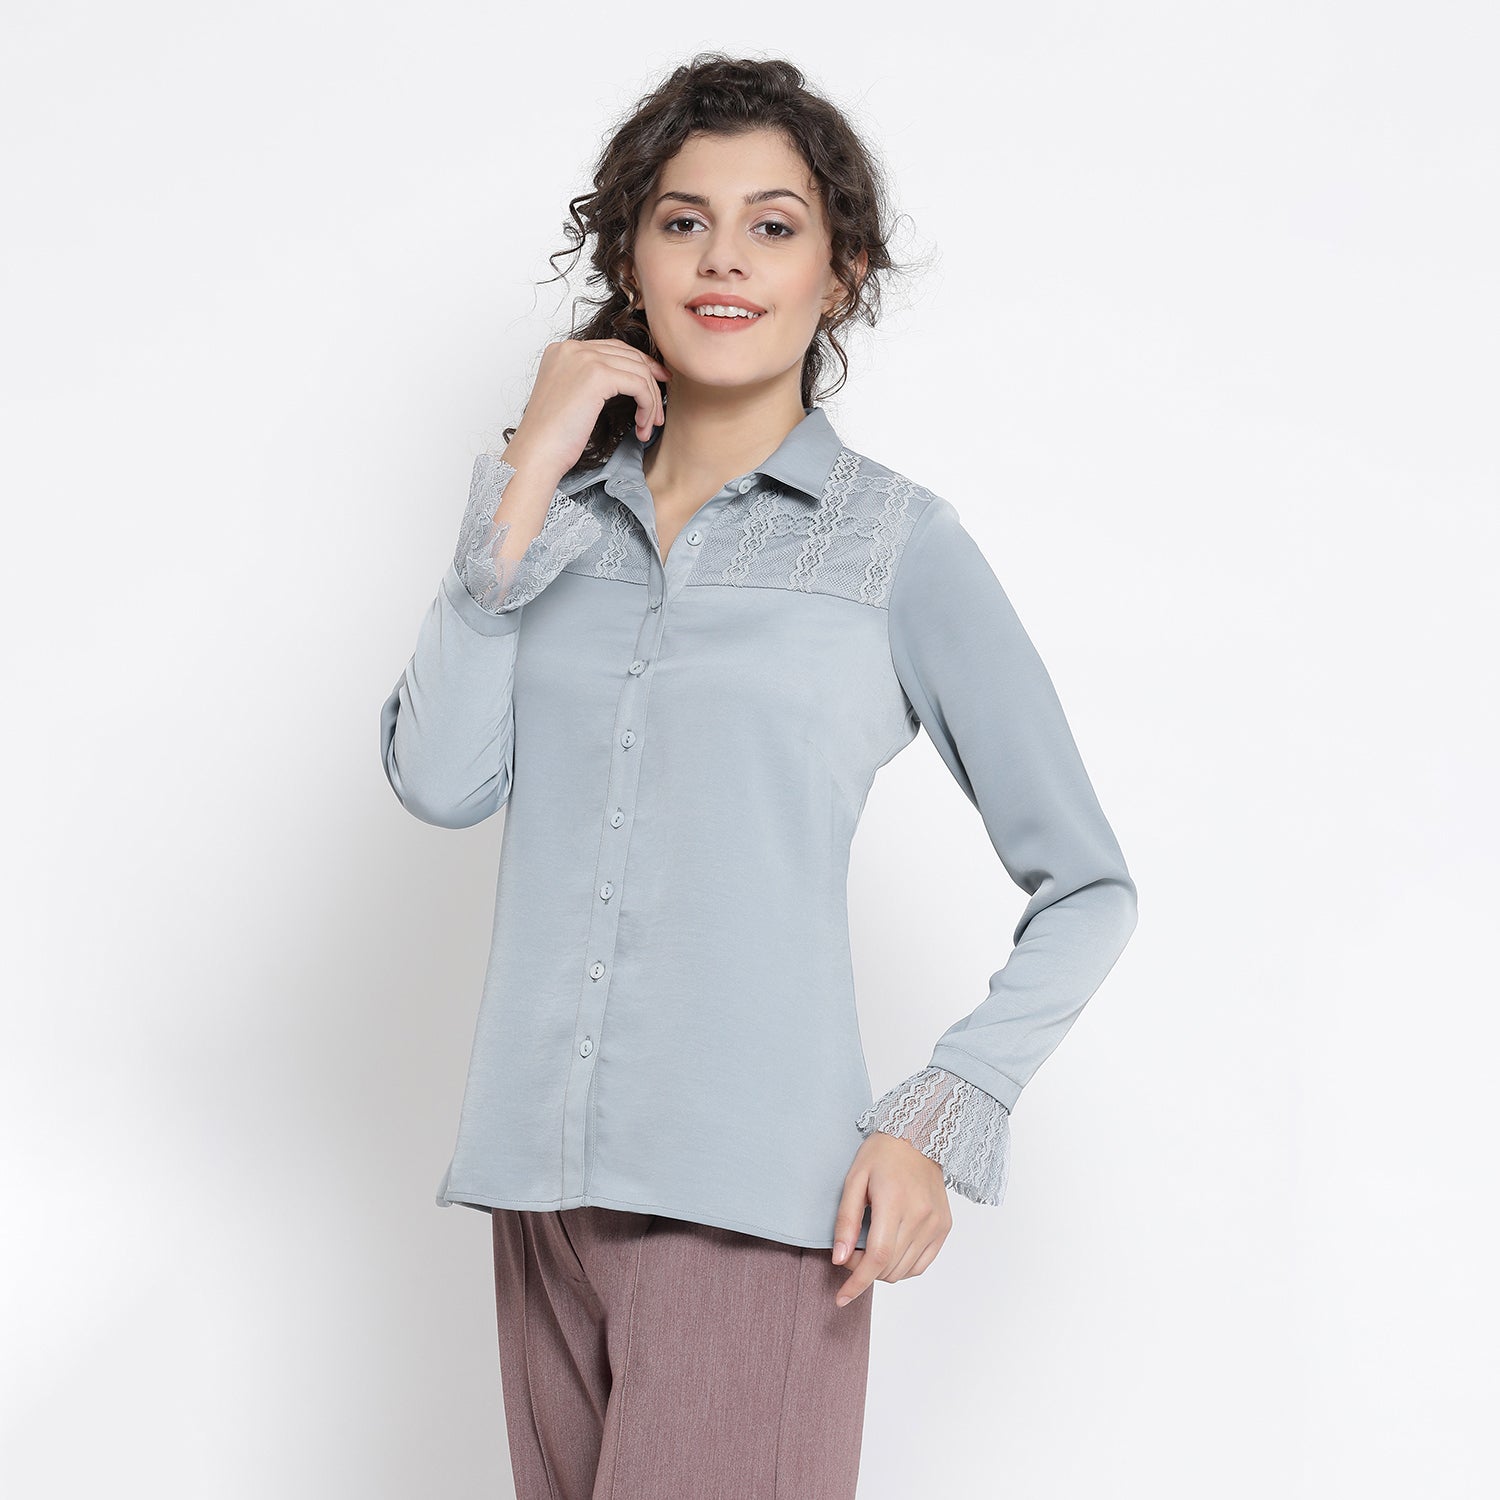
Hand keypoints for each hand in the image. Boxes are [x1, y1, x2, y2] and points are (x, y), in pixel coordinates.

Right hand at [505, 337, 670, 479]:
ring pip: (638, 371)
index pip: (612, 349)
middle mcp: (572, 348)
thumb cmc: (552, 437)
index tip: (655, 386)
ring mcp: (584, 358)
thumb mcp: (571, 398)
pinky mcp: (597, 375)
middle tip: (659, 410)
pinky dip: (648, 406)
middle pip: (628, 355)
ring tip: (648, 427)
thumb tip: (627, 379)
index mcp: (562, 350)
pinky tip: (642, 427)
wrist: (537, 453)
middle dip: (651, 382)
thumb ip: (591, 381)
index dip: (639, 366)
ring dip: (650, 401)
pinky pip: (639, 385)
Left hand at [830, 1131, 952, 1307]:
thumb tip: (839, 1258)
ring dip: (882, 1271)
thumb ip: (846, 1221)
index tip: (841, 1298)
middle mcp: (921, 1216)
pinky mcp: (944, 1227)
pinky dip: (902, 1266)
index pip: (877, 1257)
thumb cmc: (882, 1154)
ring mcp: (936, 1224)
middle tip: (849, 1253)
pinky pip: (922, 1264)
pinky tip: (890, 1251)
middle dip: (863, 1272)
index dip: (857, 1282)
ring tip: (869, 1249)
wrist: (919, 1136)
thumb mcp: (854, 1180)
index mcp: (895, 1202)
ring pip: (905, 1270)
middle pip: (890, 1267)